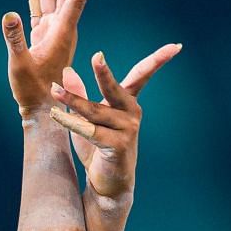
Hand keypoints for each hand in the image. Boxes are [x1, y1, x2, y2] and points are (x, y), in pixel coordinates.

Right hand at [2, 0, 103, 114]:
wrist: (39, 109)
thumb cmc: (33, 91)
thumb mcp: (21, 66)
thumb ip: (15, 40)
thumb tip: (10, 13)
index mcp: (61, 32)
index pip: (75, 0)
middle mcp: (59, 27)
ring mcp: (50, 29)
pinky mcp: (39, 35)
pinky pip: (37, 5)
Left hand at [46, 43, 180, 197]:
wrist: (107, 184)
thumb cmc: (98, 149)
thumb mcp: (87, 119)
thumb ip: (79, 95)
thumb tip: (68, 70)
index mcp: (128, 103)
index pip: (142, 76)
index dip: (158, 60)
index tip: (176, 46)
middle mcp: (132, 113)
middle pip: (115, 88)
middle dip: (104, 73)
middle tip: (97, 56)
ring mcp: (127, 130)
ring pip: (94, 111)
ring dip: (72, 101)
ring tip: (54, 89)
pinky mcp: (118, 145)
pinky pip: (90, 130)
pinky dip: (71, 122)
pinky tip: (56, 114)